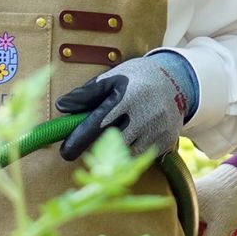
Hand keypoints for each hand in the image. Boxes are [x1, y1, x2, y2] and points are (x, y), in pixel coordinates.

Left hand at [55, 51, 197, 161]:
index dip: (79, 139)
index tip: (65, 151)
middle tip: (77, 152)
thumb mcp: (112, 78)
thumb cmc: (136, 78)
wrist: (175, 81)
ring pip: (127, 155)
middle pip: (113, 144)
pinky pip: (142, 157)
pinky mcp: (166, 142)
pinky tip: (126, 143)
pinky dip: (129, 154)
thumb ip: (86, 94)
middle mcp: (145, 116)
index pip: (98, 123)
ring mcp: (158, 131)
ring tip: (104, 146)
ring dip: (112, 155)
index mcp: (128, 97)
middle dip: (94, 151)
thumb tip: (61, 106)